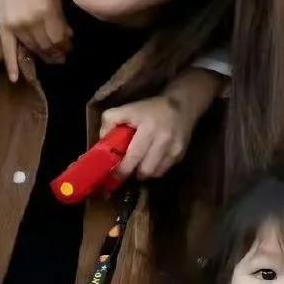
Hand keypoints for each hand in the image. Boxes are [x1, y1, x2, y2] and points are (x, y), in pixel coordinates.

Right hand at [0, 0, 71, 80]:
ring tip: (52, 60)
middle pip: (47, 45)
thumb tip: (69, 35)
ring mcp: (16, 27)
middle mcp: (31, 21)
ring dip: (44, 57)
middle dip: (57, 53)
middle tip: (63, 57)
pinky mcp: (4, 30)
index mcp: (46, 10)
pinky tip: (16, 79)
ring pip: (33, 49)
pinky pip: (8, 50)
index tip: (70, 47)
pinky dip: (12, 65)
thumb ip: (61, 15)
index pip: (59, 37)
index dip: (66, 45)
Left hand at [103, 67, 221, 179]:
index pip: (134, 156)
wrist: (182, 106)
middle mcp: (163, 140)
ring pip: (155, 173)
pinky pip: (164, 170)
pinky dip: (155, 170)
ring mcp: (174, 149)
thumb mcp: (128, 108)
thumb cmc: (150, 109)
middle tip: (125, 172)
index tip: (112, 177)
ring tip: (138, 166)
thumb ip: (110, 121)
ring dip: (144, 173)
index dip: (123, 170)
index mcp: (148, 128)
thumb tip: (102, 141)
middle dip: (133, 174)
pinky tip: (151, 161)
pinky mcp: (181, 155)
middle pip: (145, 170)